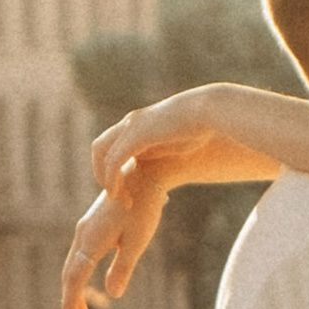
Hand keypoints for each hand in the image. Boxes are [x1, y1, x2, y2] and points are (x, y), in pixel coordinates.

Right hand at [61, 170, 167, 308]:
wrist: (143, 173)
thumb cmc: (143, 207)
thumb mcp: (138, 239)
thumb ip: (123, 266)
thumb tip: (112, 293)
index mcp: (92, 240)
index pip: (76, 277)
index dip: (71, 301)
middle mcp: (83, 234)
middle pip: (70, 272)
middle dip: (70, 299)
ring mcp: (86, 228)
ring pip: (74, 263)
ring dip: (74, 287)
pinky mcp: (93, 225)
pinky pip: (81, 254)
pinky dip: (80, 272)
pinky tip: (87, 279)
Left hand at [90, 89, 223, 197]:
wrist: (209, 112)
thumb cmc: (202, 127)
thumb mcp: (180, 140)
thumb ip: (167, 150)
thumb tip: (170, 164)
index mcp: (139, 123)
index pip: (112, 143)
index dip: (111, 165)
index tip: (123, 185)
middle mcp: (131, 122)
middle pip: (100, 146)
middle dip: (100, 170)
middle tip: (112, 193)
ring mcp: (132, 127)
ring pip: (102, 153)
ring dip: (104, 177)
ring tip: (115, 197)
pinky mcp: (138, 136)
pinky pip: (115, 160)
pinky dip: (113, 178)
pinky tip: (120, 194)